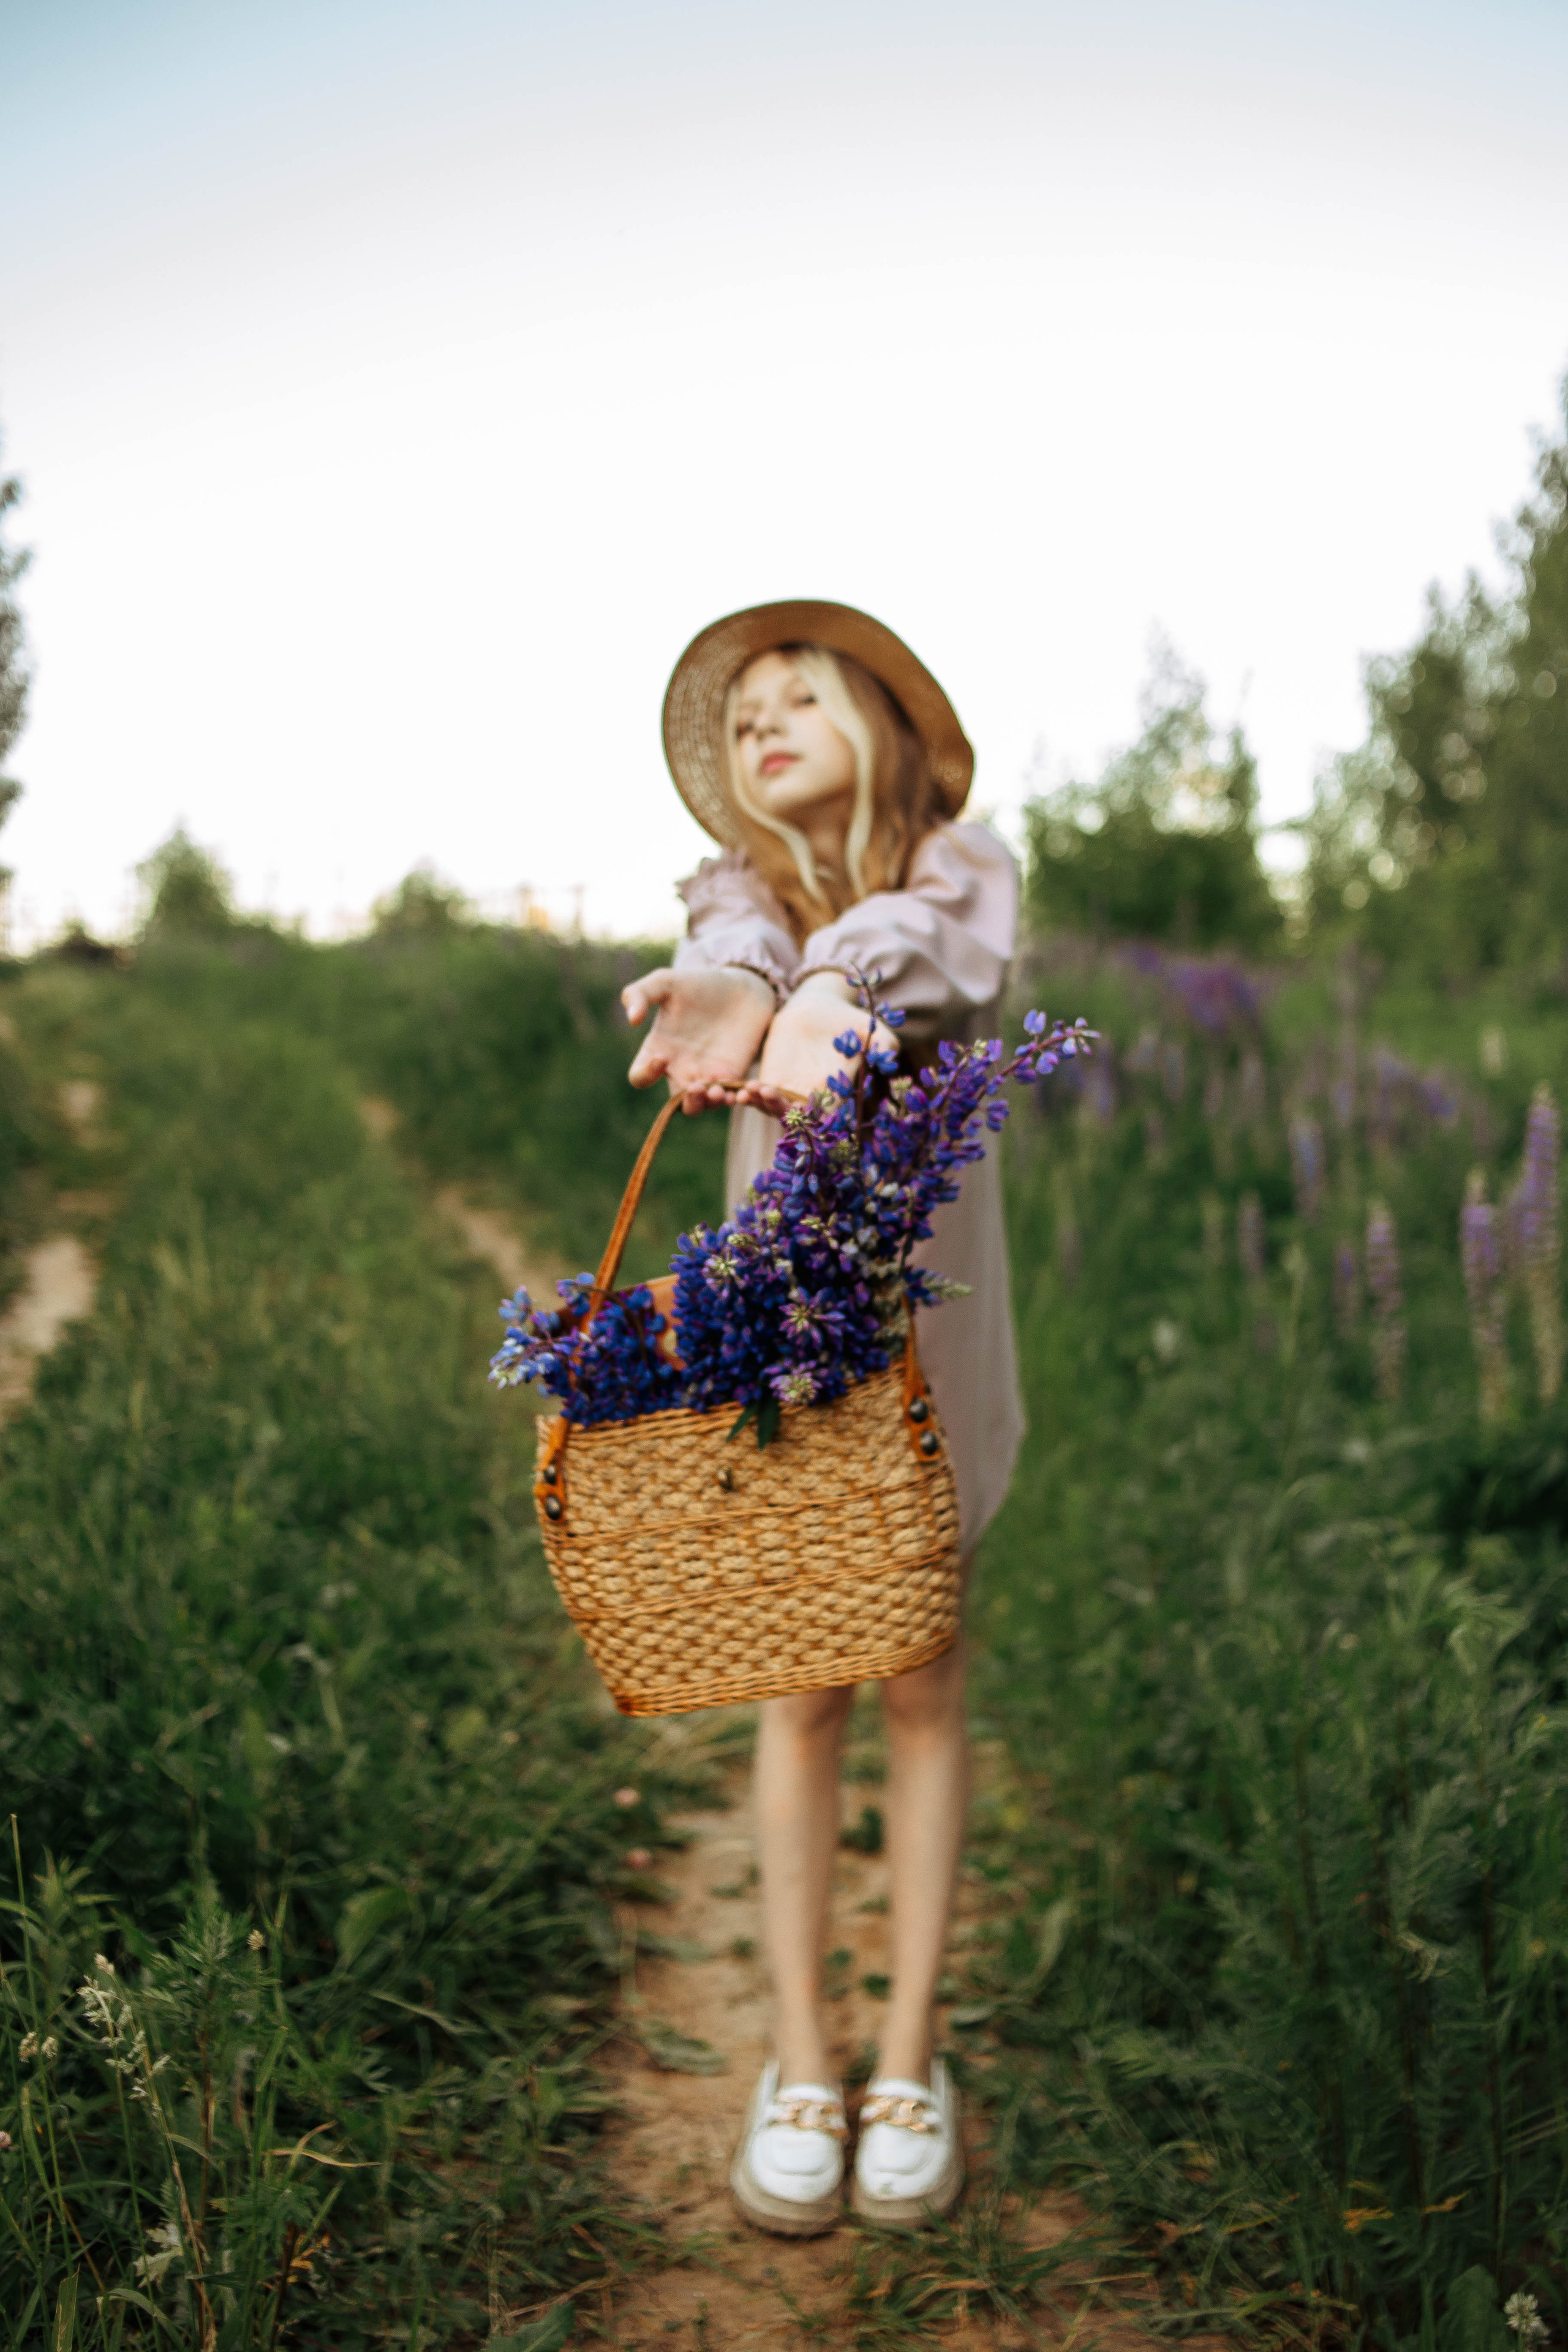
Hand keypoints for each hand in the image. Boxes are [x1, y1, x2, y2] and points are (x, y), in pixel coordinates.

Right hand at [622, 965, 775, 1114]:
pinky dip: (731, 1100)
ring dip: (707, 1104)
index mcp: (657, 1050)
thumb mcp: (666, 981)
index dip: (645, 1074)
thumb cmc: (698, 984)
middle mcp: (679, 1068)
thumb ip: (640, 993)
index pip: (640, 1077)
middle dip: (685, 1101)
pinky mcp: (732, 1076)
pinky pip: (727, 1099)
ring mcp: (706, 1075)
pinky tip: (737, 1092)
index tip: (661, 1057)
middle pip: (674, 1103)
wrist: (740, 987)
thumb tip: (632, 1019)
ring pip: (700, 1106)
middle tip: (697, 1085)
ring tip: (719, 1090)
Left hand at [737, 973, 896, 1114]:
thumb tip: (888, 1058)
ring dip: (762, 1105)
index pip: (826, 1117)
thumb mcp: (872, 1029)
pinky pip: (759, 1094)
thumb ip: (883, 1044)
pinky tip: (742, 1090)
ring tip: (753, 1090)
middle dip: (780, 1110)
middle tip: (770, 1094)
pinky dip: (751, 1096)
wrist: (821, 1006)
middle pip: (795, 1117)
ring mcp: (789, 1088)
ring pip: (774, 1108)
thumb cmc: (850, 1019)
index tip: (801, 1109)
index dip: (814, 1119)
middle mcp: (812, 1096)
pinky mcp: (771, 1076)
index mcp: (836, 1092)